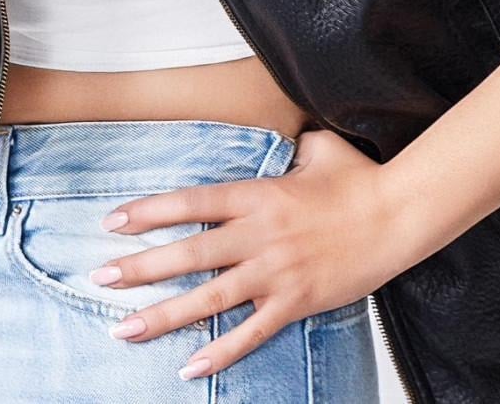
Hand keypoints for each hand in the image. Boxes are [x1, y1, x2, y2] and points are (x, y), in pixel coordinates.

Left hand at [89, 125, 404, 381]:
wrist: (398, 216)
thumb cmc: (358, 179)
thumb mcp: (318, 147)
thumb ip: (288, 143)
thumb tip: (281, 132)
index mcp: (259, 195)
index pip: (192, 204)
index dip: (150, 213)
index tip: (113, 221)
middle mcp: (260, 235)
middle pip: (189, 254)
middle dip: (140, 267)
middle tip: (100, 278)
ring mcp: (276, 273)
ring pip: (210, 299)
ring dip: (164, 315)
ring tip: (124, 328)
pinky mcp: (296, 303)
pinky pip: (251, 333)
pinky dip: (220, 352)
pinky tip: (189, 367)